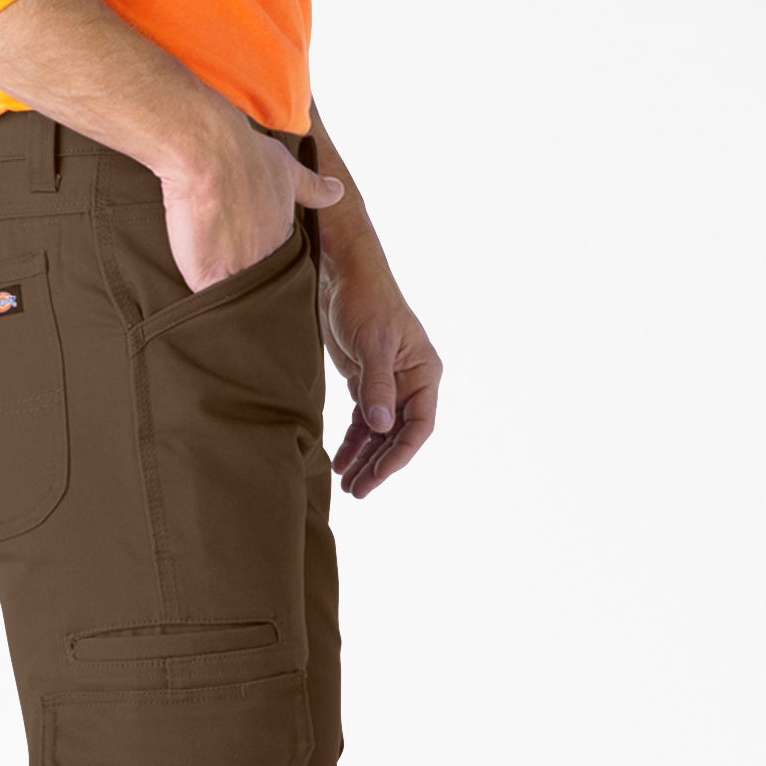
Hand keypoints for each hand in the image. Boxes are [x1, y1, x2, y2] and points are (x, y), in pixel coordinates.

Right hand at [154, 112, 345, 293]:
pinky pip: (206, 299)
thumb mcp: (287, 169)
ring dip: (224, 295)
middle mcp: (265, 260)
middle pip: (257, 287)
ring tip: (210, 283)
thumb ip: (313, 188)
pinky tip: (195, 288)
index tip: (246, 252)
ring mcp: (238, 272)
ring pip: (233, 297)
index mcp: (284, 240)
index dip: (260, 262)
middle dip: (246, 284)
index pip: (277, 267)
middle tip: (227, 270)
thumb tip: (337, 191)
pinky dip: (202, 298)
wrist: (207, 150)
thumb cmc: (245, 154)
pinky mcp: (207, 278)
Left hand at [321, 246, 441, 498]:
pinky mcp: (365, 382)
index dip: (400, 454)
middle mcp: (410, 382)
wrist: (341, 273)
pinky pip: (362, 421)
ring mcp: (388, 384)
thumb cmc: (365, 300)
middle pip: (398, 435)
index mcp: (423, 373)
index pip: (419, 425)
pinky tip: (341, 462)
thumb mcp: (372, 343)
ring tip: (347, 486)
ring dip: (364, 459)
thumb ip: (376, 386)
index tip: (379, 475)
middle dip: (379, 464)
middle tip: (358, 491)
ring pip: (378, 433)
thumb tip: (380, 427)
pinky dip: (352, 442)